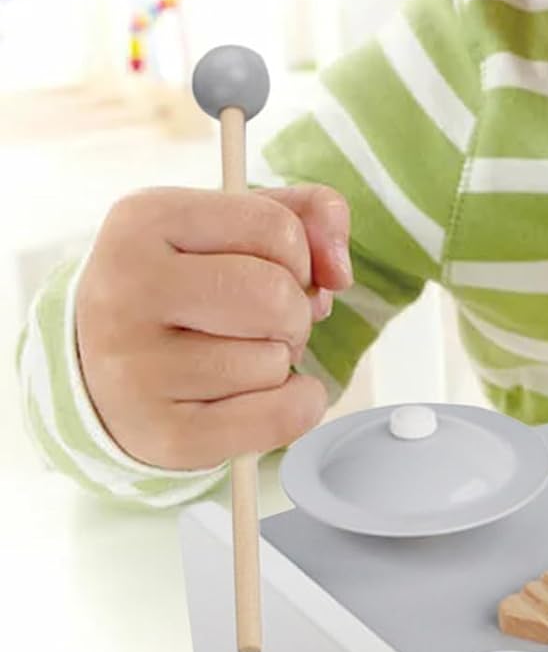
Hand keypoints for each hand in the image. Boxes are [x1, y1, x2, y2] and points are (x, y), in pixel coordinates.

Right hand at [76, 184, 352, 469]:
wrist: (105, 375)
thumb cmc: (187, 292)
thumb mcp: (233, 232)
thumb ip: (306, 216)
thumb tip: (339, 270)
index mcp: (142, 220)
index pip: (275, 227)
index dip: (298, 256)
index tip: (270, 271)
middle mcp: (125, 290)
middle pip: (278, 297)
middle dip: (294, 313)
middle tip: (264, 324)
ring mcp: (135, 369)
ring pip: (275, 360)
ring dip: (280, 361)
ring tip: (236, 358)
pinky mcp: (166, 435)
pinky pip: (284, 415)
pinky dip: (298, 405)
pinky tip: (263, 396)